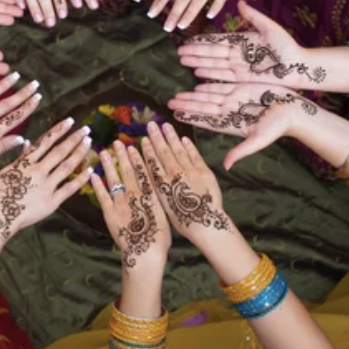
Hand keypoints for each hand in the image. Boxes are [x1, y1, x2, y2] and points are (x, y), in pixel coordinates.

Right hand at [0, 118, 93, 239]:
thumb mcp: (6, 170)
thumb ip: (20, 157)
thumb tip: (28, 142)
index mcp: (25, 163)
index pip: (45, 142)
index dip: (59, 130)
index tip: (70, 121)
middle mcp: (38, 171)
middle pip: (59, 151)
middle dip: (74, 139)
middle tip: (87, 129)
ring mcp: (46, 186)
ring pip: (67, 166)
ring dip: (79, 153)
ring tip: (89, 143)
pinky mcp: (52, 202)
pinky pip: (69, 188)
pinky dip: (80, 179)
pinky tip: (90, 169)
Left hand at [90, 141, 170, 270]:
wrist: (145, 253)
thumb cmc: (159, 238)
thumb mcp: (163, 215)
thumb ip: (157, 200)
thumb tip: (155, 188)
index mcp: (150, 194)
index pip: (143, 171)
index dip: (138, 158)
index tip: (133, 146)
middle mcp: (135, 194)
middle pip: (128, 171)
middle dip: (122, 156)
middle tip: (116, 142)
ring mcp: (121, 202)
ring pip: (114, 179)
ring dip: (109, 164)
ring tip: (103, 152)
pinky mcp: (109, 213)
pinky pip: (102, 195)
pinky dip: (97, 184)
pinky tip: (93, 174)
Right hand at [140, 122, 231, 247]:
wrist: (206, 224)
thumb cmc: (183, 222)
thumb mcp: (164, 207)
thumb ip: (157, 189)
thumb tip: (151, 177)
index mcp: (163, 184)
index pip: (153, 162)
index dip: (147, 150)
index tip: (143, 139)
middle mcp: (174, 174)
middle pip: (163, 152)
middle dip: (156, 137)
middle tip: (151, 125)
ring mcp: (190, 171)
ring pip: (178, 150)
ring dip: (171, 137)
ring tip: (165, 126)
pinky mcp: (204, 171)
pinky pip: (194, 155)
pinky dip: (188, 146)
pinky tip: (183, 139)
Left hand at [169, 82, 318, 168]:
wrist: (294, 110)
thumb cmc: (279, 127)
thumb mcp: (259, 139)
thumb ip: (241, 151)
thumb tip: (225, 166)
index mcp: (231, 124)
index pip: (206, 121)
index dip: (191, 117)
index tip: (176, 115)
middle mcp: (230, 112)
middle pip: (203, 107)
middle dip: (186, 105)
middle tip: (169, 103)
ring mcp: (235, 100)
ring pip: (209, 96)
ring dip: (193, 95)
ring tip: (178, 95)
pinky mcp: (242, 89)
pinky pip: (221, 86)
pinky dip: (208, 85)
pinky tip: (197, 84)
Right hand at [178, 1, 326, 87]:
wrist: (298, 67)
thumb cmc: (287, 47)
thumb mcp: (270, 28)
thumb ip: (254, 16)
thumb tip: (239, 2)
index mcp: (242, 41)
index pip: (218, 40)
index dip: (203, 40)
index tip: (189, 39)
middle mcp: (237, 54)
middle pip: (212, 53)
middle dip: (195, 52)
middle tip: (178, 52)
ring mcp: (239, 67)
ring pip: (214, 64)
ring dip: (198, 63)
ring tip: (183, 61)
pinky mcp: (242, 79)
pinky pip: (223, 76)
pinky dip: (210, 74)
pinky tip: (197, 73)